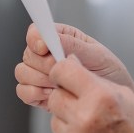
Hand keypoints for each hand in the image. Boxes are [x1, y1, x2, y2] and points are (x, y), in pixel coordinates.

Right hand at [14, 23, 133, 113]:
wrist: (111, 101)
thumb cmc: (109, 74)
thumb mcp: (98, 55)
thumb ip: (73, 44)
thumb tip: (52, 37)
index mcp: (61, 38)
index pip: (36, 32)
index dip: (36, 39)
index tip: (45, 48)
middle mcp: (47, 54)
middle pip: (27, 54)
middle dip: (44, 65)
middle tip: (63, 73)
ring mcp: (41, 73)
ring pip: (22, 72)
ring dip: (40, 80)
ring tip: (60, 85)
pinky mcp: (38, 92)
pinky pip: (22, 91)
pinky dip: (34, 94)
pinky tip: (51, 95)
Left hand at [47, 55, 133, 132]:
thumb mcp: (124, 94)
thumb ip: (94, 80)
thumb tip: (70, 68)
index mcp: (101, 98)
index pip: (62, 71)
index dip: (63, 70)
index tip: (65, 73)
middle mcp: (85, 120)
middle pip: (55, 97)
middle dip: (66, 96)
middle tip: (83, 102)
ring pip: (55, 120)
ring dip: (68, 119)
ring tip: (92, 125)